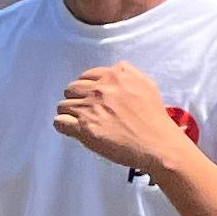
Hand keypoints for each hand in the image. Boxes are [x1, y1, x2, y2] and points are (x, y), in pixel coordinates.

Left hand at [53, 63, 197, 176]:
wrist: (157, 144)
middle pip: (71, 89)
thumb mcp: (147, 86)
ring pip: (63, 105)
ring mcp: (90, 107)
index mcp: (116, 76)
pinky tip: (75, 130)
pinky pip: (59, 121)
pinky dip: (64, 126)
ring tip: (84, 123)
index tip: (93, 97)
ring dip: (71, 114)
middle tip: (88, 111)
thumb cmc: (155, 118)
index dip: (88, 87)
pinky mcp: (83, 127)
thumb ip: (129, 74)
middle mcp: (101, 88)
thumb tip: (115, 71)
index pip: (87, 76)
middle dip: (77, 99)